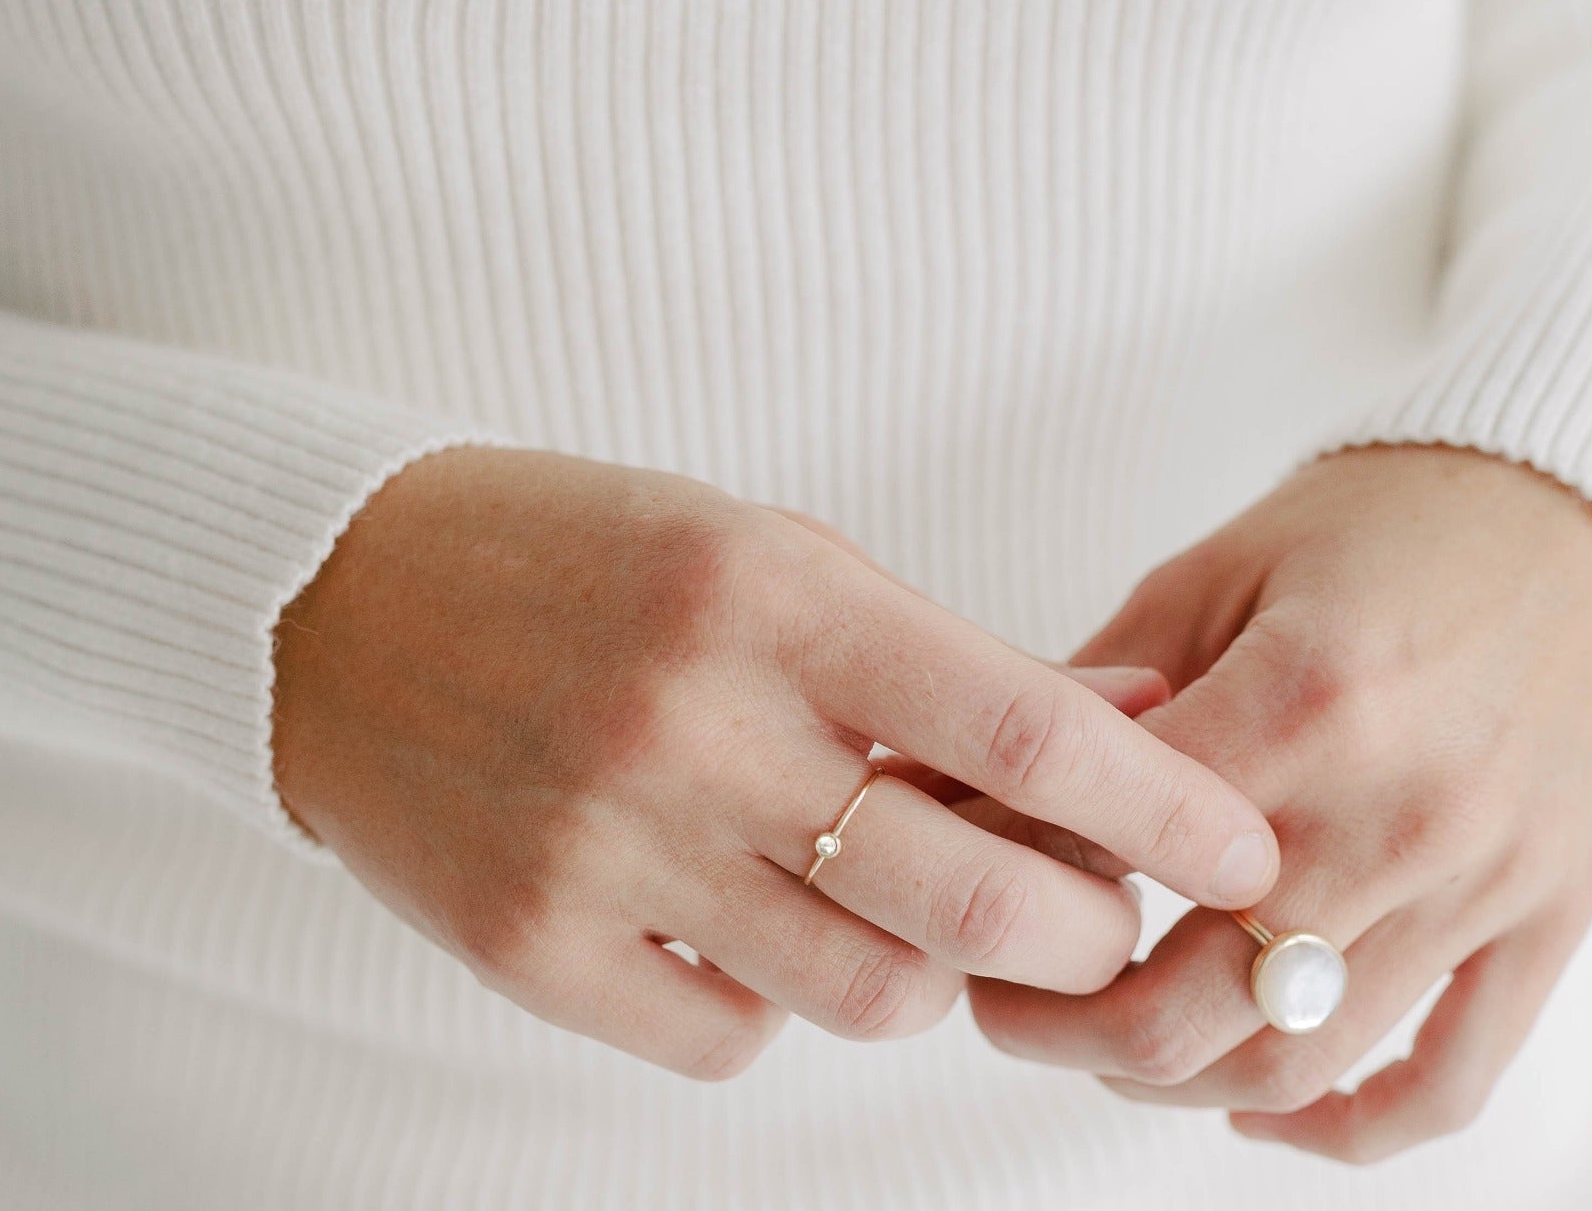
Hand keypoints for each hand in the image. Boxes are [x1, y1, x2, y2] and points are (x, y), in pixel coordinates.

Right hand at [271, 446, 1279, 1080]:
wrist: (343, 597)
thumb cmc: (589, 556)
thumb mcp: (773, 553)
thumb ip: (942, 653)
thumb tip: (1129, 715)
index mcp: (774, 593)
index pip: (1023, 728)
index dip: (1162, 803)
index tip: (1248, 848)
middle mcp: (698, 721)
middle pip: (973, 902)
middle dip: (1087, 933)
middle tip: (1108, 921)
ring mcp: (608, 847)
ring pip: (866, 993)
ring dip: (929, 970)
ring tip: (903, 905)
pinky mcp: (532, 946)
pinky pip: (730, 1038)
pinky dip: (776, 998)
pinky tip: (750, 919)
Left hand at [969, 442, 1591, 1161]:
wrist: (1588, 517)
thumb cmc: (1385, 523)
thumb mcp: (1226, 565)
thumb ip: (1108, 681)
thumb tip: (968, 772)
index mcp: (1306, 697)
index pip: (1109, 844)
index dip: (1006, 870)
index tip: (956, 874)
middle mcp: (1397, 813)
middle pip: (1186, 1010)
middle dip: (1057, 1025)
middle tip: (998, 994)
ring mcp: (1481, 886)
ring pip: (1294, 1065)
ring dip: (1168, 1080)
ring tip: (1102, 1035)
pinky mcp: (1548, 925)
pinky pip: (1444, 1082)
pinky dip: (1341, 1128)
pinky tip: (1255, 1105)